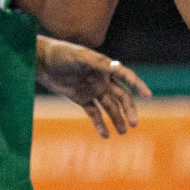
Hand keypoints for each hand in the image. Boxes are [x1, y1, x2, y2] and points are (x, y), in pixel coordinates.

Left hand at [36, 36, 151, 136]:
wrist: (42, 62)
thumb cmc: (61, 54)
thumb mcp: (79, 56)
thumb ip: (97, 63)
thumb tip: (117, 66)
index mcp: (105, 67)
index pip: (126, 76)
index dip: (137, 85)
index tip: (147, 95)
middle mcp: (102, 80)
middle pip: (121, 97)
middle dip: (128, 110)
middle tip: (133, 123)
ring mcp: (92, 90)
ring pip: (109, 107)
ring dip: (117, 119)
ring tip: (122, 132)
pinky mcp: (81, 98)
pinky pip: (94, 113)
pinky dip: (100, 124)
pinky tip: (105, 135)